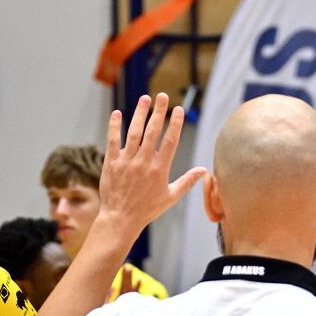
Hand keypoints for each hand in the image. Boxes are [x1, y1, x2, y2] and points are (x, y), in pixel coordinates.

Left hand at [95, 94, 207, 242]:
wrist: (121, 218)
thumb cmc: (147, 209)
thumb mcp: (170, 196)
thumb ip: (187, 182)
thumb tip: (204, 171)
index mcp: (160, 169)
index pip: (170, 141)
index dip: (175, 123)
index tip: (178, 109)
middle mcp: (143, 162)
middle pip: (152, 131)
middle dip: (158, 112)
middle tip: (161, 96)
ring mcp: (126, 161)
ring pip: (134, 132)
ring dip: (139, 114)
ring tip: (144, 99)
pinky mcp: (112, 163)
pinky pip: (113, 141)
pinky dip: (115, 127)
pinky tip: (118, 114)